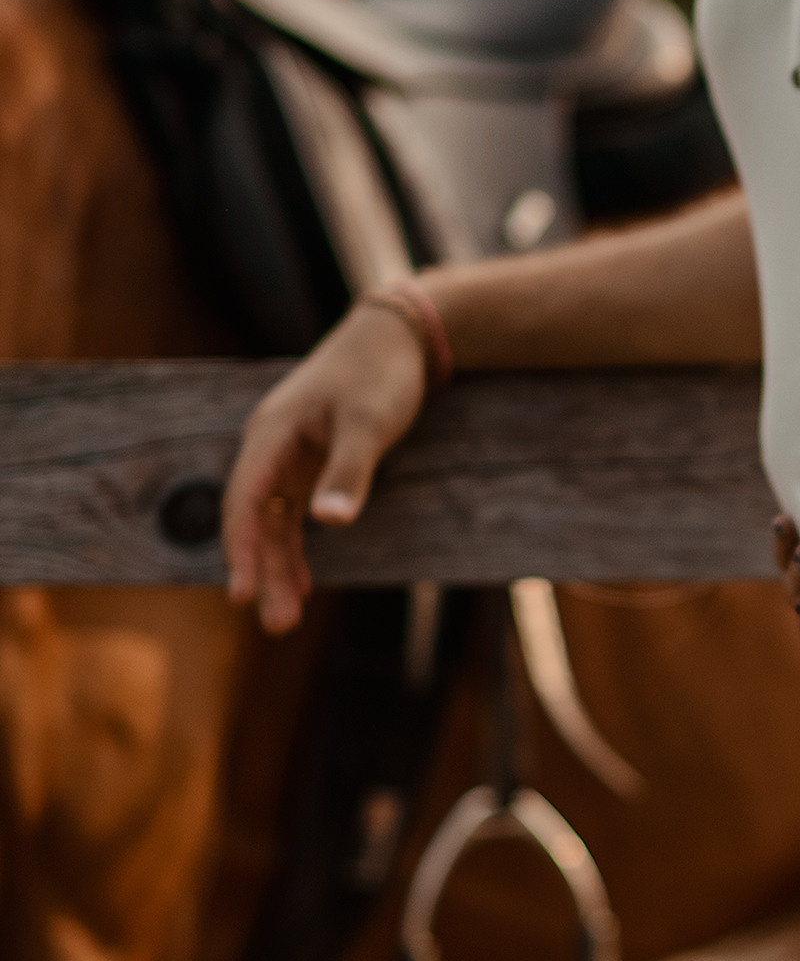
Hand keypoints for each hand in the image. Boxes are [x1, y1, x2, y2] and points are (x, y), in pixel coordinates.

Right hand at [221, 304, 428, 633]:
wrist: (399, 336)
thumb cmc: (381, 374)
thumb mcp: (369, 423)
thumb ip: (350, 472)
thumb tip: (329, 522)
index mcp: (272, 434)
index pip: (244, 500)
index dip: (241, 549)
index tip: (240, 593)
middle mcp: (270, 447)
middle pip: (256, 519)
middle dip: (263, 571)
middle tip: (276, 624)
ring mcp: (287, 455)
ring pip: (273, 521)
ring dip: (278, 566)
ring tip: (285, 618)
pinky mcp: (309, 461)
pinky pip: (292, 512)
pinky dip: (296, 546)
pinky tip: (302, 583)